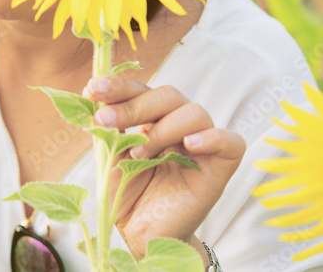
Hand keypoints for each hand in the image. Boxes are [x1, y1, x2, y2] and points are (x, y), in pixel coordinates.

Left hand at [82, 75, 245, 258]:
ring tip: (138, 154)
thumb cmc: (128, 194)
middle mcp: (180, 125)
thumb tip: (90, 96)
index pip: (142, 90)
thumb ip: (107, 128)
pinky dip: (212, 137)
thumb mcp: (110, 157)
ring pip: (194, 113)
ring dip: (162, 128)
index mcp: (154, 118)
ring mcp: (202, 145)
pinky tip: (188, 145)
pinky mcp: (220, 168)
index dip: (119, 87)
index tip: (93, 90)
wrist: (143, 234)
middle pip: (168, 95)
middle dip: (133, 105)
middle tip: (105, 120)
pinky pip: (231, 142)